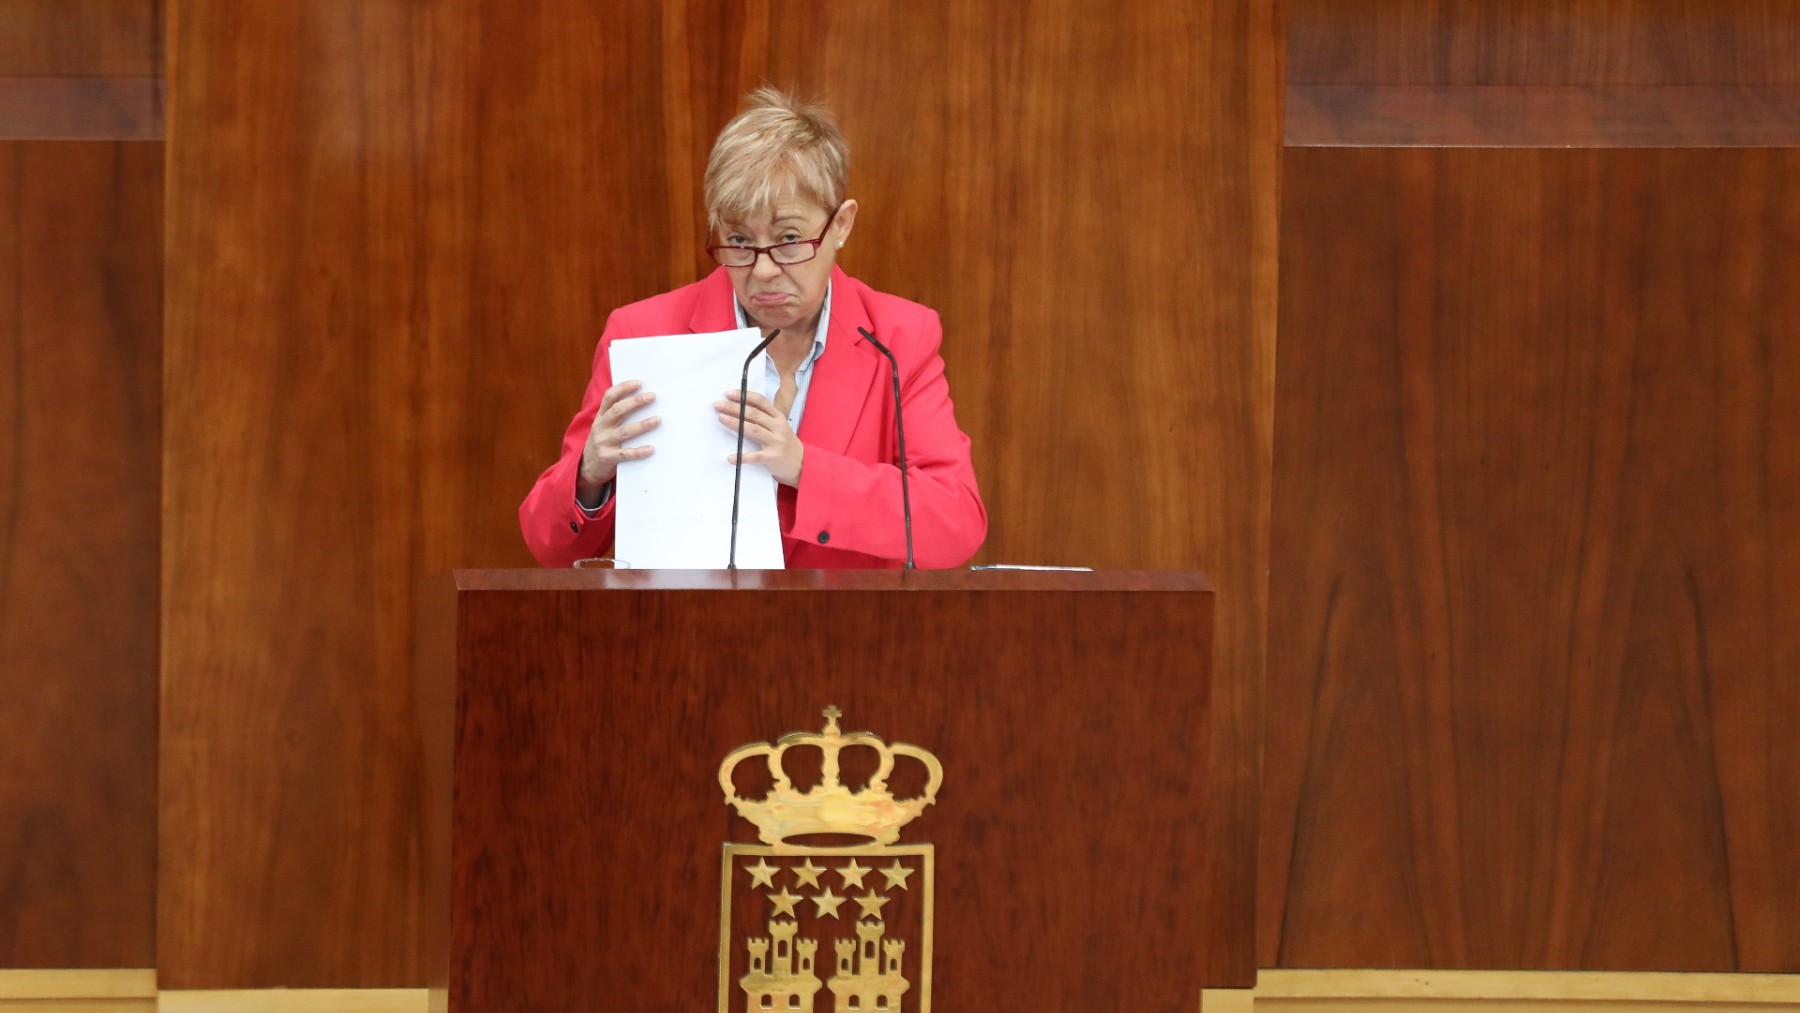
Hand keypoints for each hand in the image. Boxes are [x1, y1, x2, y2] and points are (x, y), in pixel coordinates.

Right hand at [578, 380, 658, 502]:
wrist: (586, 468)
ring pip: (624, 432)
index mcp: (600, 417)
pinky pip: (625, 454)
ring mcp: (603, 443)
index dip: (623, 388)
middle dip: (635, 402)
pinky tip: (651, 449)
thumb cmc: (603, 443)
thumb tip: (643, 401)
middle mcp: (600, 427)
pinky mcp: (607, 458)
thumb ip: (617, 415)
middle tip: (652, 396)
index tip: (639, 383)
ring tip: (657, 420)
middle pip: (617, 411)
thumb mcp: (604, 426)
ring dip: (642, 425)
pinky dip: (639, 451)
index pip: (609, 397)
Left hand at [716, 390, 803, 486]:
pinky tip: (731, 457)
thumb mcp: (779, 427)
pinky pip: (756, 456)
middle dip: (734, 408)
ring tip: (721, 418)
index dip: (744, 396)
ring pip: (753, 430)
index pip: (761, 401)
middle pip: (754, 414)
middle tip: (718, 405)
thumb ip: (764, 419)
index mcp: (778, 417)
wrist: (802, 464)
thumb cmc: (785, 444)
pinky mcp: (773, 457)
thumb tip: (739, 409)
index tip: (729, 393)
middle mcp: (778, 427)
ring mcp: (776, 442)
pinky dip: (742, 457)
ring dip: (736, 423)